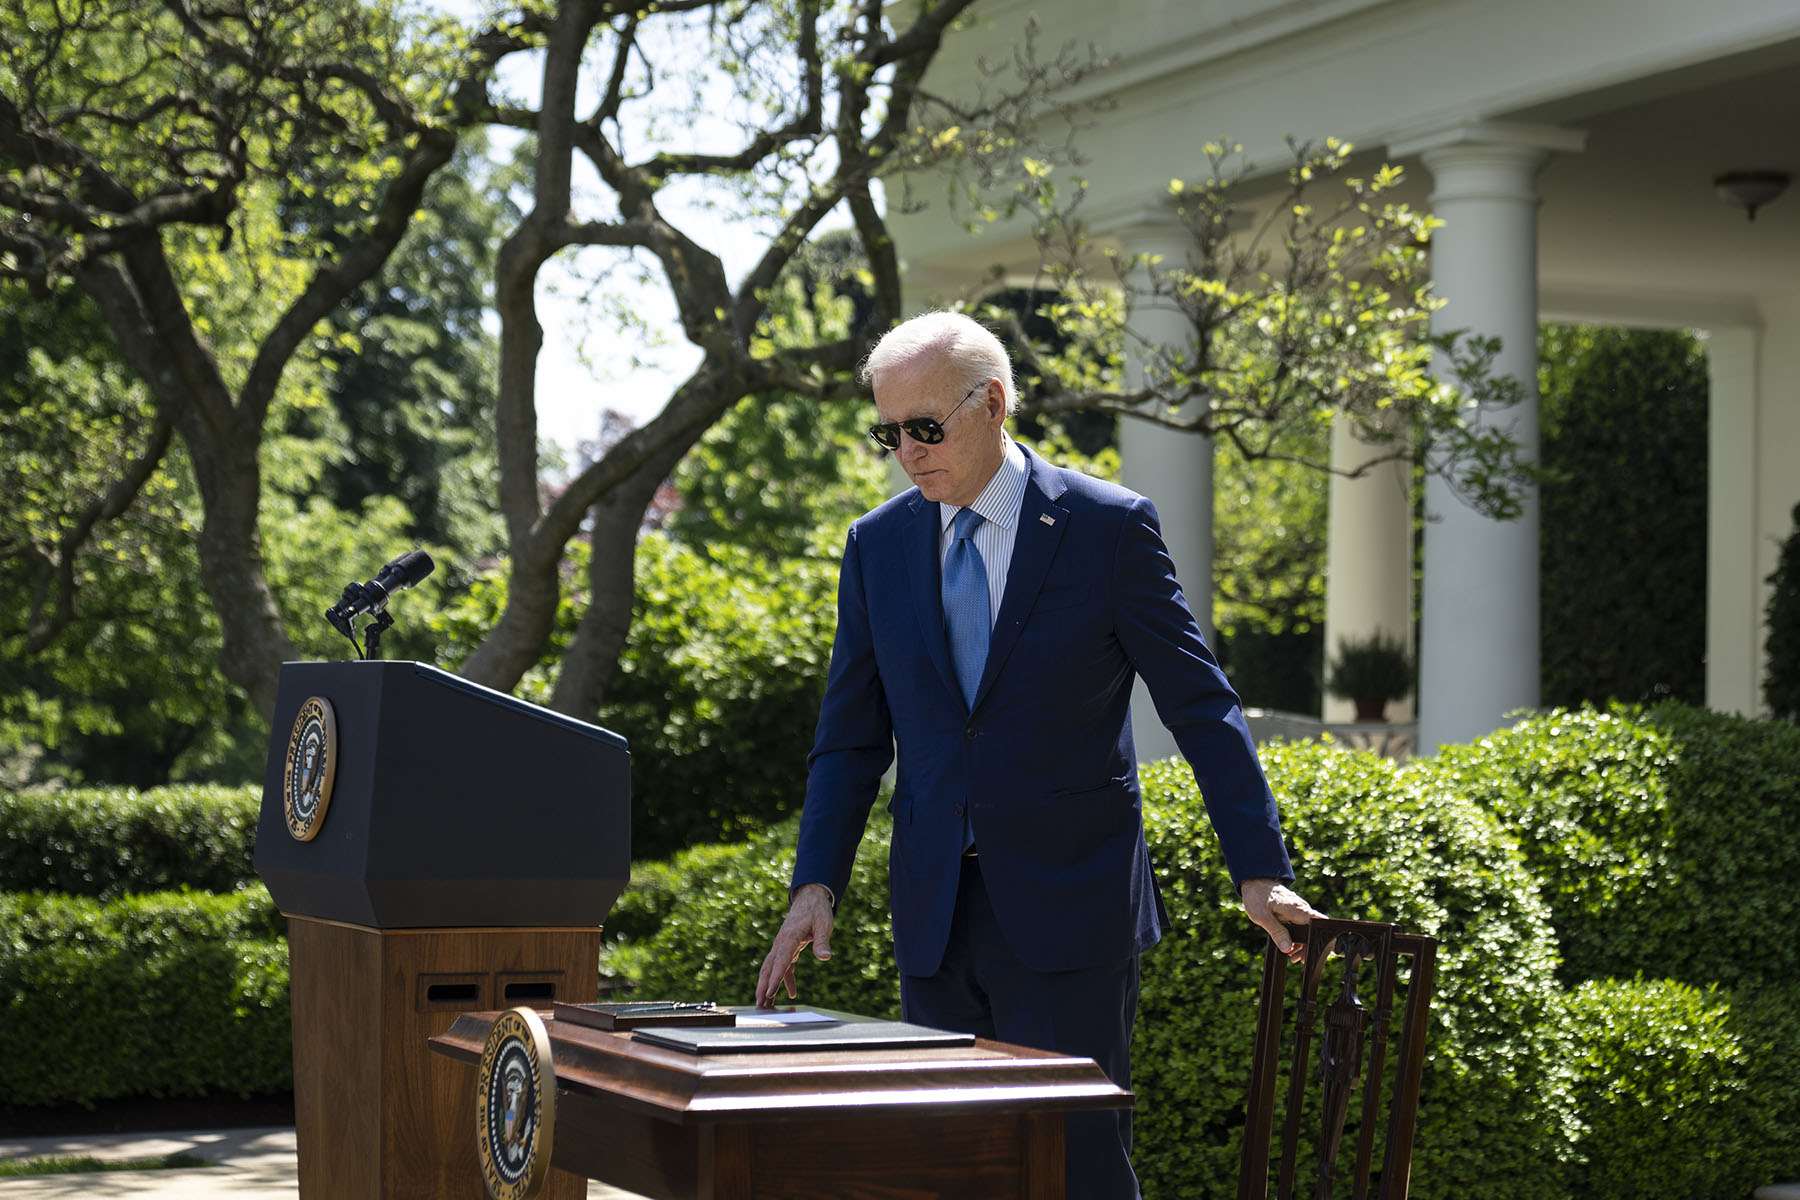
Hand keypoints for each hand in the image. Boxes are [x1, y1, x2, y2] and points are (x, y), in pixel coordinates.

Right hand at [755, 884, 835, 1006]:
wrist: (811, 898)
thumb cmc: (817, 910)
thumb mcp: (824, 924)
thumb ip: (822, 941)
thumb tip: (825, 957)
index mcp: (788, 937)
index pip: (780, 961)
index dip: (775, 979)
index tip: (769, 994)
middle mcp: (781, 943)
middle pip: (769, 968)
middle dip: (763, 987)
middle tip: (759, 1005)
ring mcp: (782, 946)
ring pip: (772, 969)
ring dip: (768, 987)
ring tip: (766, 1006)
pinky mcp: (788, 948)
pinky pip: (784, 967)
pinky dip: (785, 980)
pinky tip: (793, 994)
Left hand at [1240, 878, 1324, 961]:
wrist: (1254, 882)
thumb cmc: (1257, 896)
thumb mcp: (1263, 917)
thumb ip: (1276, 932)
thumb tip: (1287, 948)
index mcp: (1298, 910)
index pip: (1321, 923)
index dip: (1323, 937)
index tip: (1315, 951)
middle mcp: (1302, 909)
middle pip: (1314, 931)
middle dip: (1307, 947)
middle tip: (1296, 960)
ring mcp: (1298, 910)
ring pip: (1307, 930)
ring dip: (1301, 944)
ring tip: (1291, 956)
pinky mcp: (1293, 912)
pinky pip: (1300, 926)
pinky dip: (1296, 937)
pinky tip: (1289, 947)